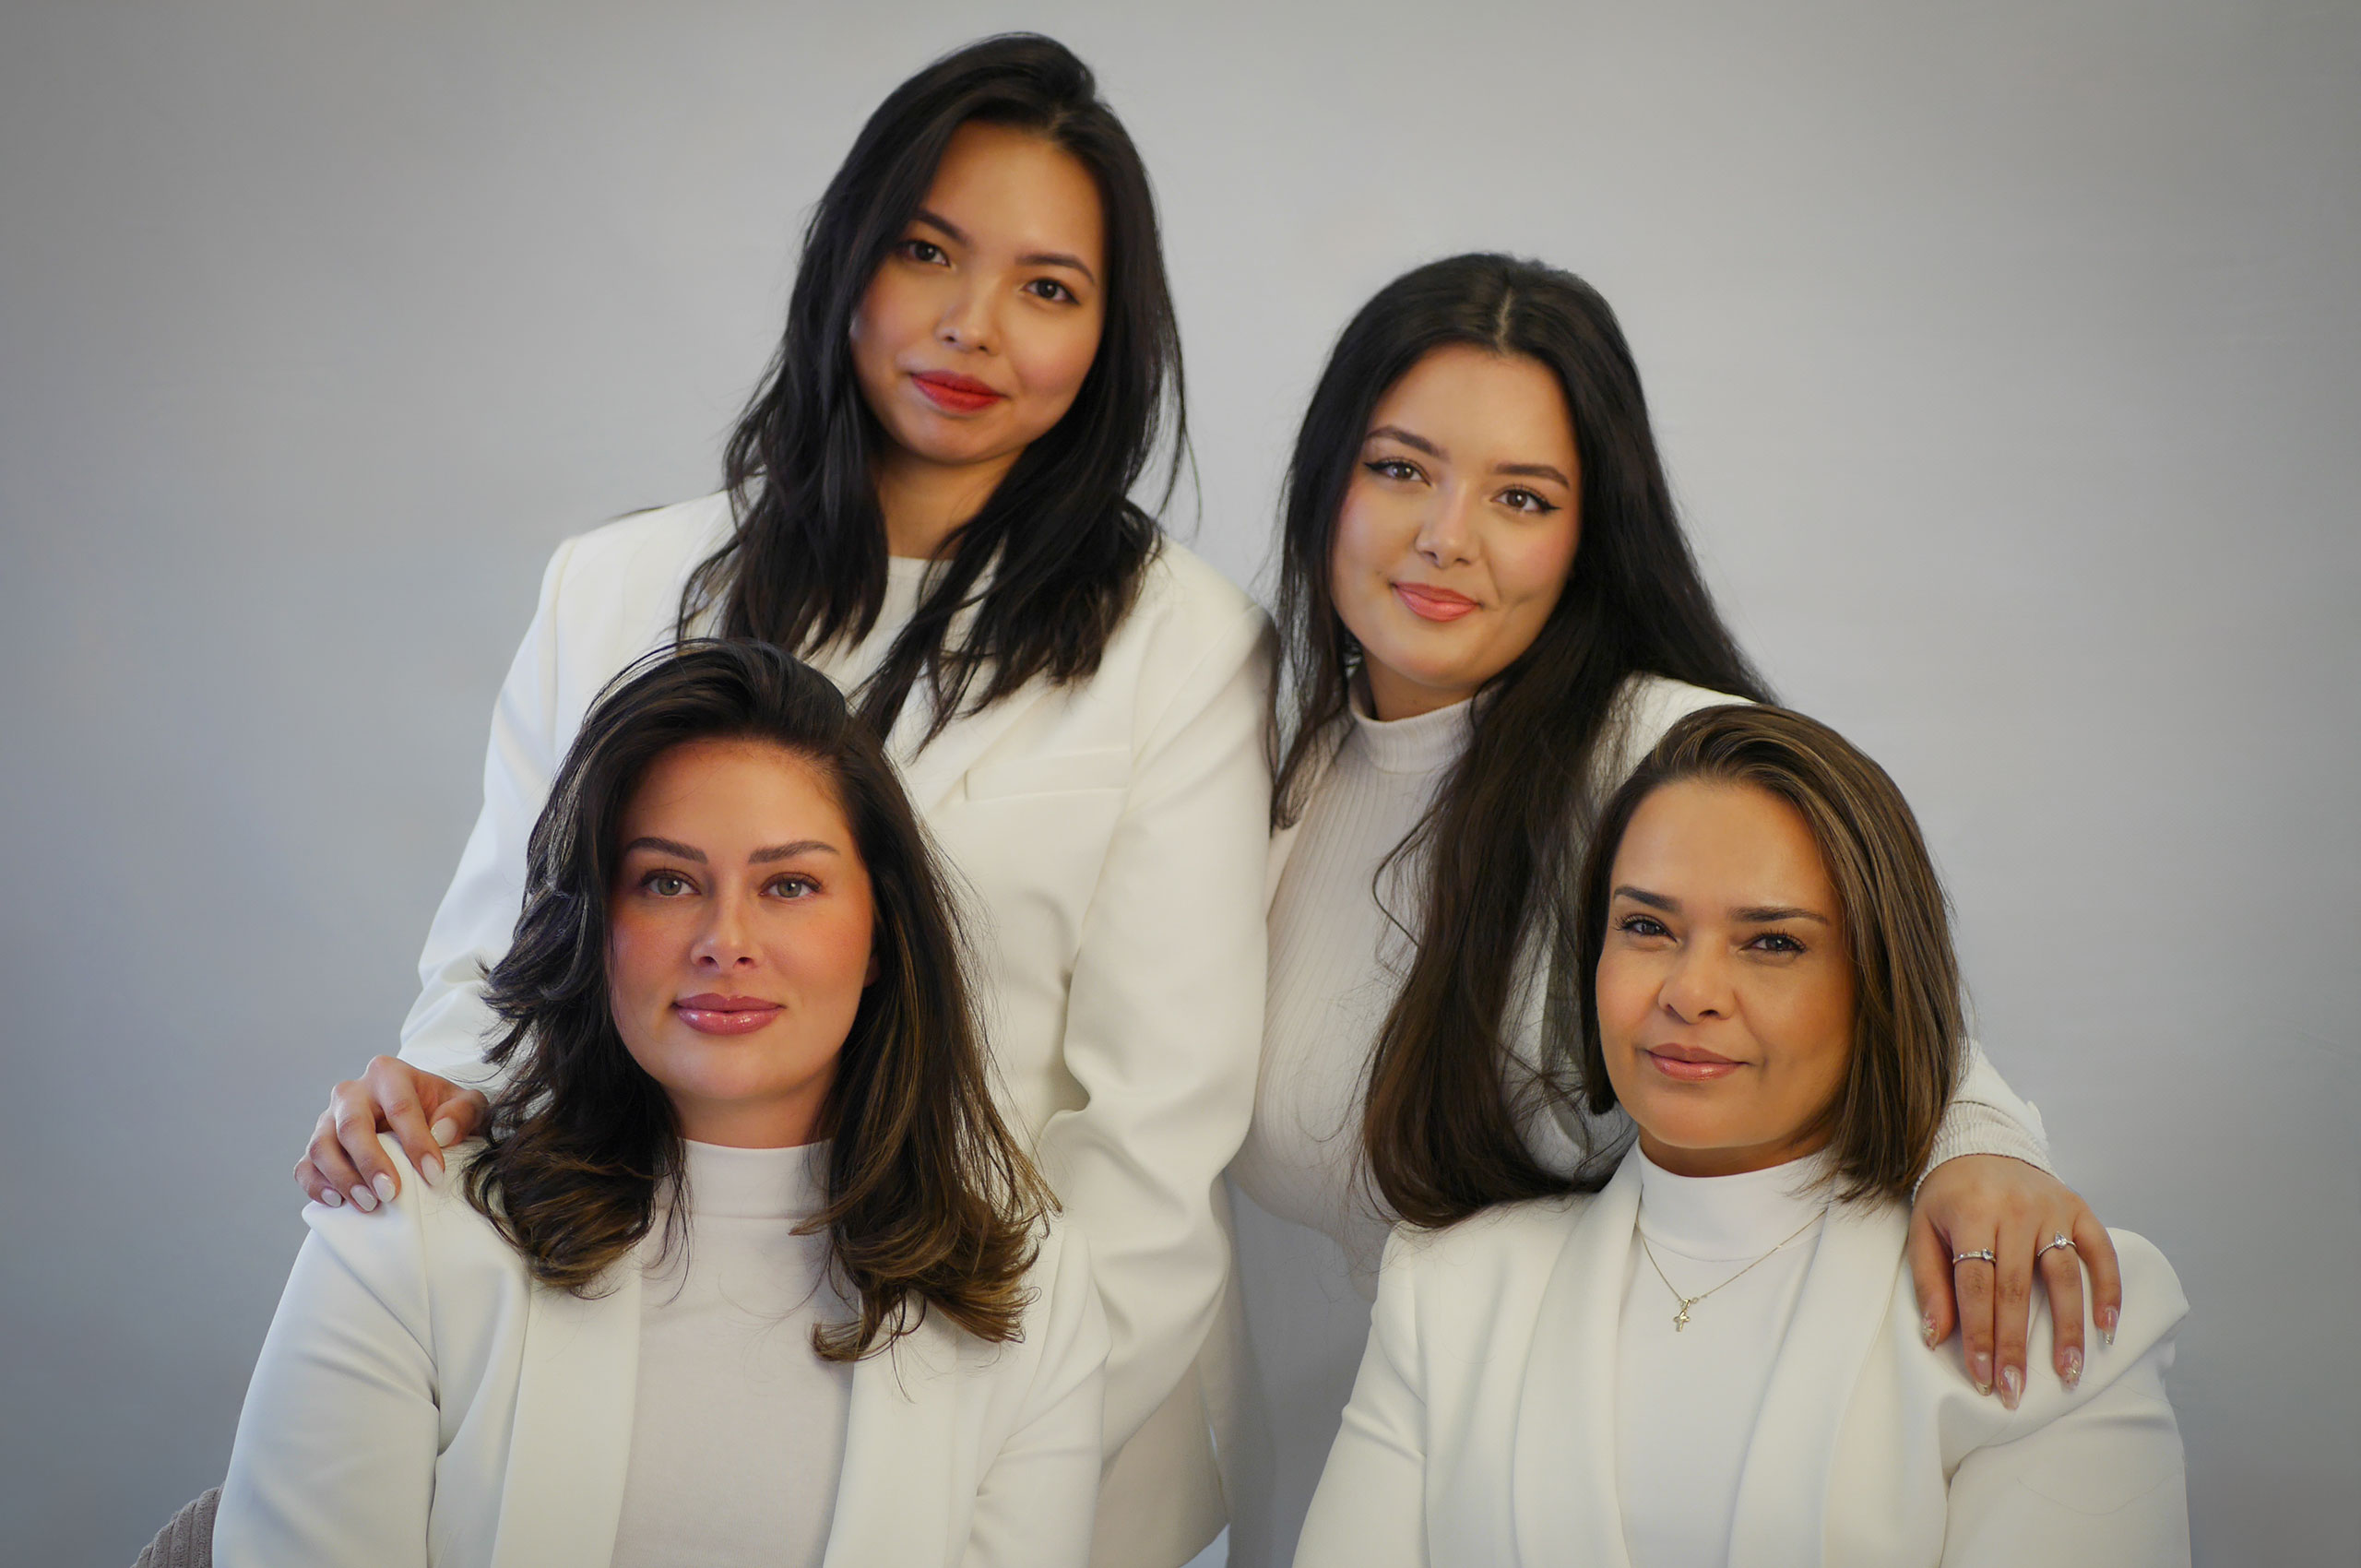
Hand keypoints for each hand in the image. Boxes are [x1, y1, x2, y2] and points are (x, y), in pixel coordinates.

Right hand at [293, 1056, 487, 1211]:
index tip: (434, 1174)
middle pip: (352, 1125)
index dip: (417, 1142)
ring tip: (369, 1204)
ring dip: (343, 1178)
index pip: (400, 1107)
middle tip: (390, 1193)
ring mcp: (329, 1118)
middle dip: (370, 1162)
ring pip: (321, 1146)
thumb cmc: (442, 1109)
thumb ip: (463, 1112)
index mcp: (389, 1074)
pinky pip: (305, 1166)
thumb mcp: (465, 1104)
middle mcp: (353, 1092)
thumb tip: (442, 1133)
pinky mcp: (316, 1144)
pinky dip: (316, 1186)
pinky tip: (338, 1202)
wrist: (417, 1114)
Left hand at [1906, 1154, 2122, 1408]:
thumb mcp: (1923, 1230)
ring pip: (2063, 1276)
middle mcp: (2015, 1211)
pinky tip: (2107, 1327)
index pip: (1976, 1286)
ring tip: (2068, 1372)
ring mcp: (2052, 1208)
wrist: (1980, 1144)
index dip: (1979, 1334)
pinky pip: (2100, 1252)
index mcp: (1972, 1214)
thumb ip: (1930, 1281)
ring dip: (2068, 1329)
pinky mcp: (2079, 1208)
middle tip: (2016, 1390)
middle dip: (2016, 1346)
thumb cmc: (1948, 1196)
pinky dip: (2108, 1289)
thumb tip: (1937, 1337)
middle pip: (2017, 1290)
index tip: (1982, 1377)